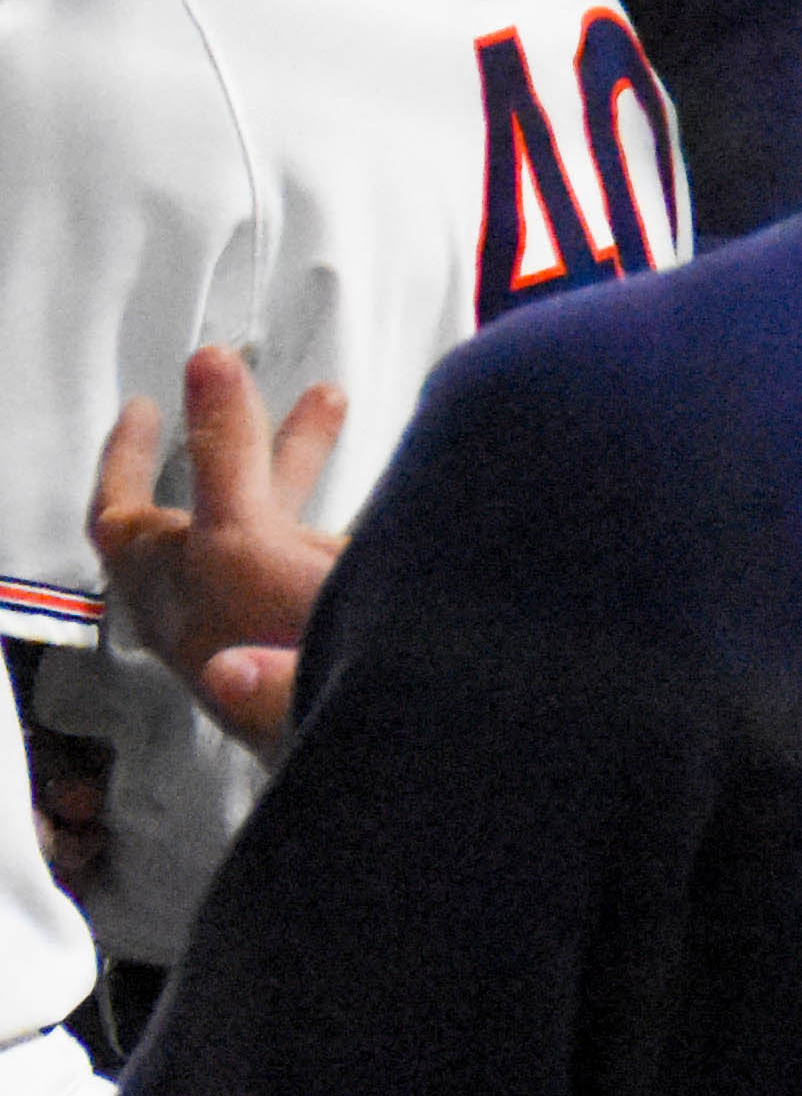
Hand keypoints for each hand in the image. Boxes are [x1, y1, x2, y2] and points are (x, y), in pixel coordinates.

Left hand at [92, 347, 347, 758]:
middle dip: (229, 442)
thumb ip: (225, 451)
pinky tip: (383, 482)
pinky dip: (339, 498)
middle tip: (235, 390)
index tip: (145, 409)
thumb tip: (205, 365)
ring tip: (333, 401)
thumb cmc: (299, 659)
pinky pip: (319, 546)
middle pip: (199, 514)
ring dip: (294, 458)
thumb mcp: (243, 541)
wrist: (384, 730)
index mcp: (176, 592)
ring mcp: (275, 620)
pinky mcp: (331, 622)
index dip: (129, 459)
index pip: (124, 517)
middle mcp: (215, 609)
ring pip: (269, 527)